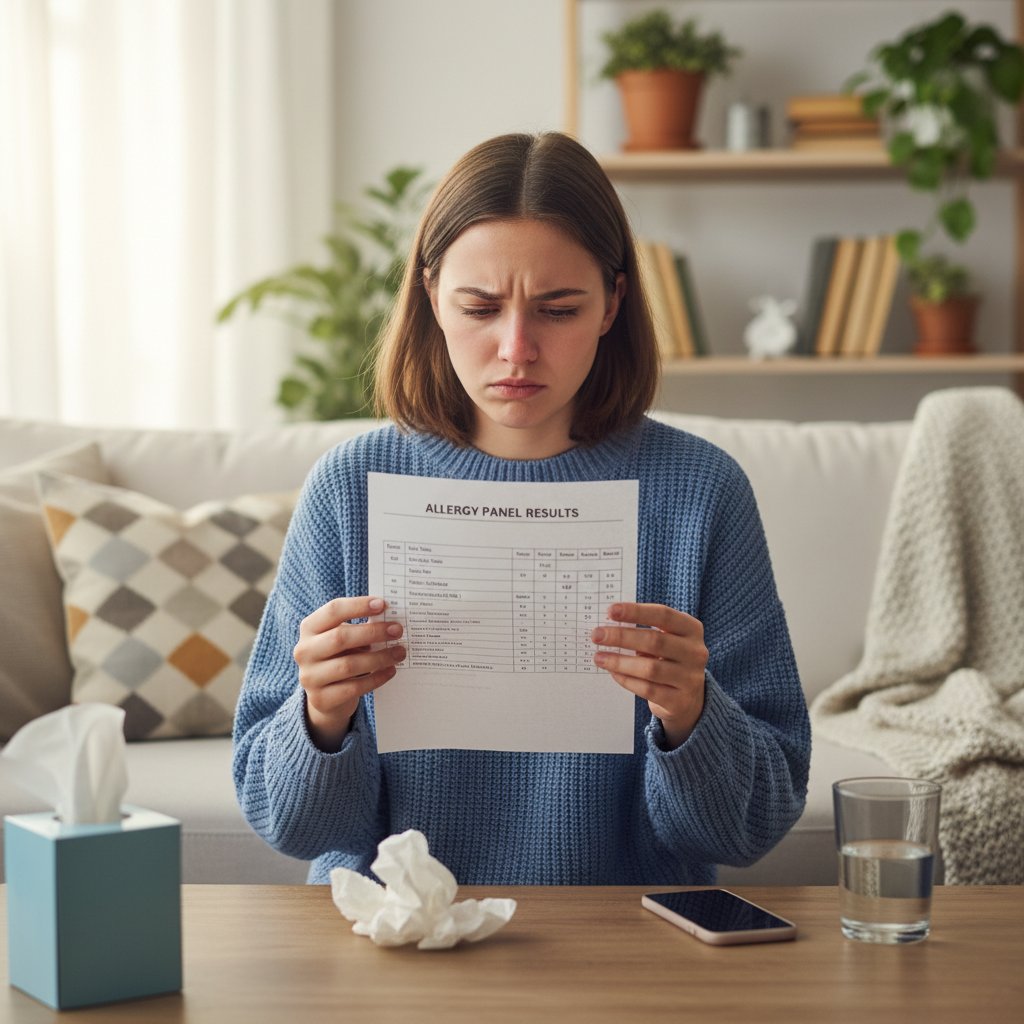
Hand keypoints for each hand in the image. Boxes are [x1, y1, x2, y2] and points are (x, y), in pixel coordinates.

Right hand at [293, 596, 405, 750]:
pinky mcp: (321, 699)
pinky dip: (376, 678)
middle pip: (340, 637)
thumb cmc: (340, 656)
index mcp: (310, 628)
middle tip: (397, 630)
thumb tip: (390, 622)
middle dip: (373, 632)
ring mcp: (310, 677)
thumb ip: (359, 628)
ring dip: (379, 658)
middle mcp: (304, 651)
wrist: (325, 695)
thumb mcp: (344, 638)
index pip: (333, 610)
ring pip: (348, 665)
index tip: (383, 605)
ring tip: (399, 652)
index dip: (358, 606)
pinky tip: (391, 671)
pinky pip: (353, 687)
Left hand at [592, 602, 707, 748]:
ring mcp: (690, 678)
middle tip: (597, 635)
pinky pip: (648, 689)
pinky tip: (613, 673)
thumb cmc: (669, 659)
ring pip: (650, 668)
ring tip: (599, 657)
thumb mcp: (666, 640)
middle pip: (655, 641)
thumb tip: (608, 627)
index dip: (636, 611)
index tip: (610, 610)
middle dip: (622, 636)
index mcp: (692, 629)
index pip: (664, 615)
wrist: (689, 698)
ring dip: (620, 661)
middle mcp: (695, 652)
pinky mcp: (679, 701)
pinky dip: (627, 680)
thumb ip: (643, 630)